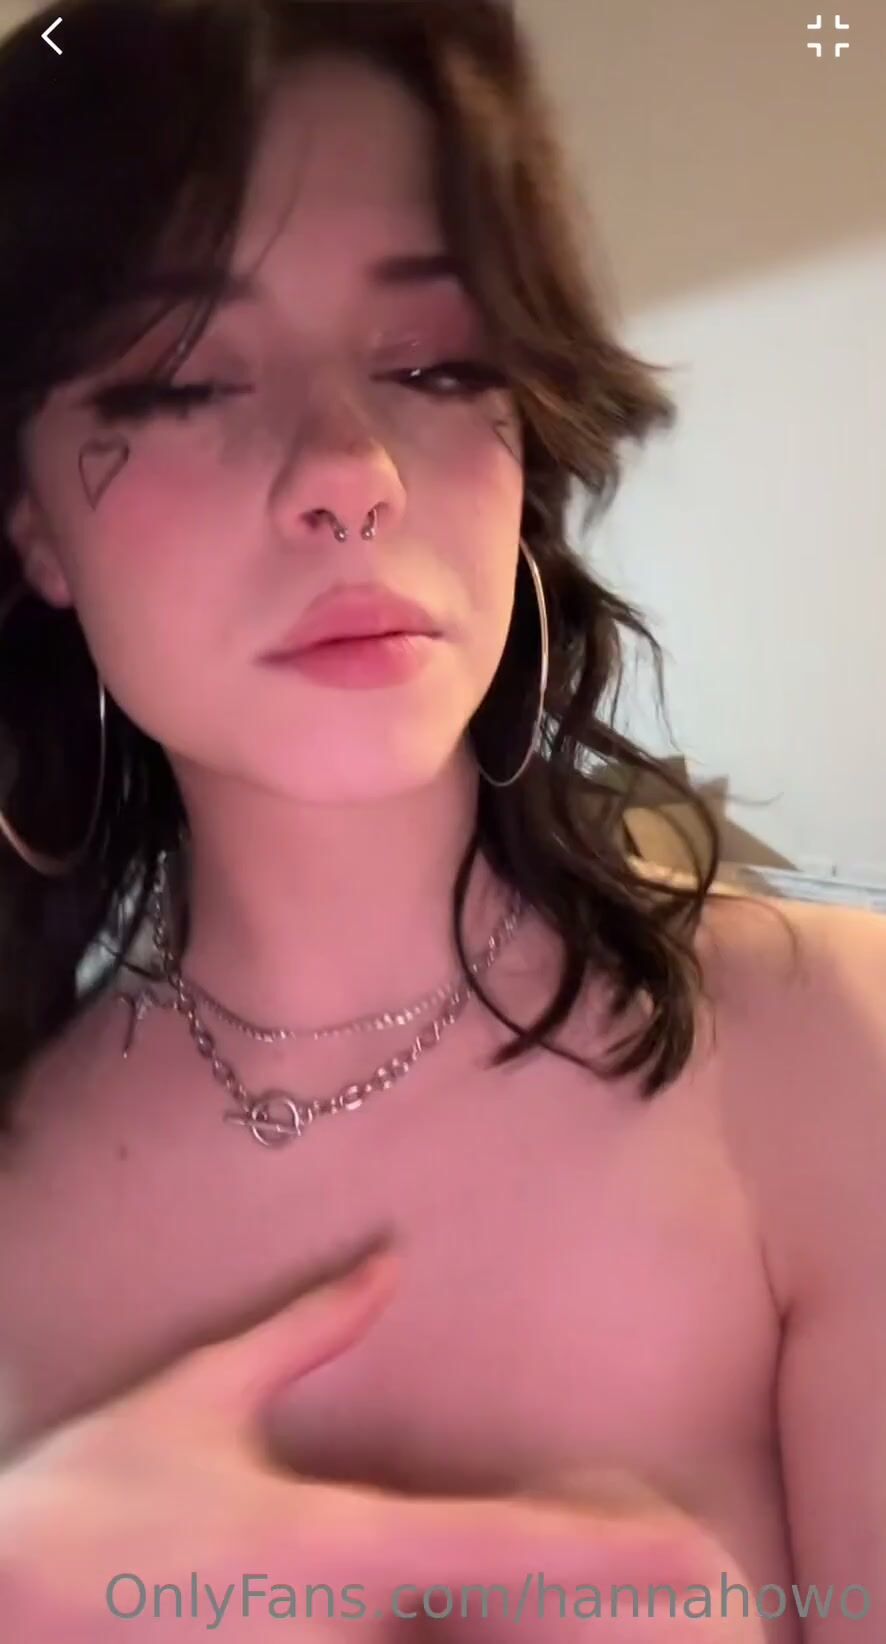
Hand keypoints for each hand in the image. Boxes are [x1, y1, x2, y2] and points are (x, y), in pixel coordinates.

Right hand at [0, 1245, 762, 1641]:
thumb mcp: (198, 1393)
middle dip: (492, 1609)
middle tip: (429, 1551)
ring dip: (424, 1632)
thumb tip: (388, 1258)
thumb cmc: (89, 1494)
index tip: (687, 1546)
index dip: (603, 1547)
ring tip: (358, 1578)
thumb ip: (308, 1330)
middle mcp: (339, 1633)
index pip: (501, 1544)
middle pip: (464, 1630)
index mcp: (337, 1542)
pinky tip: (305, 1610)